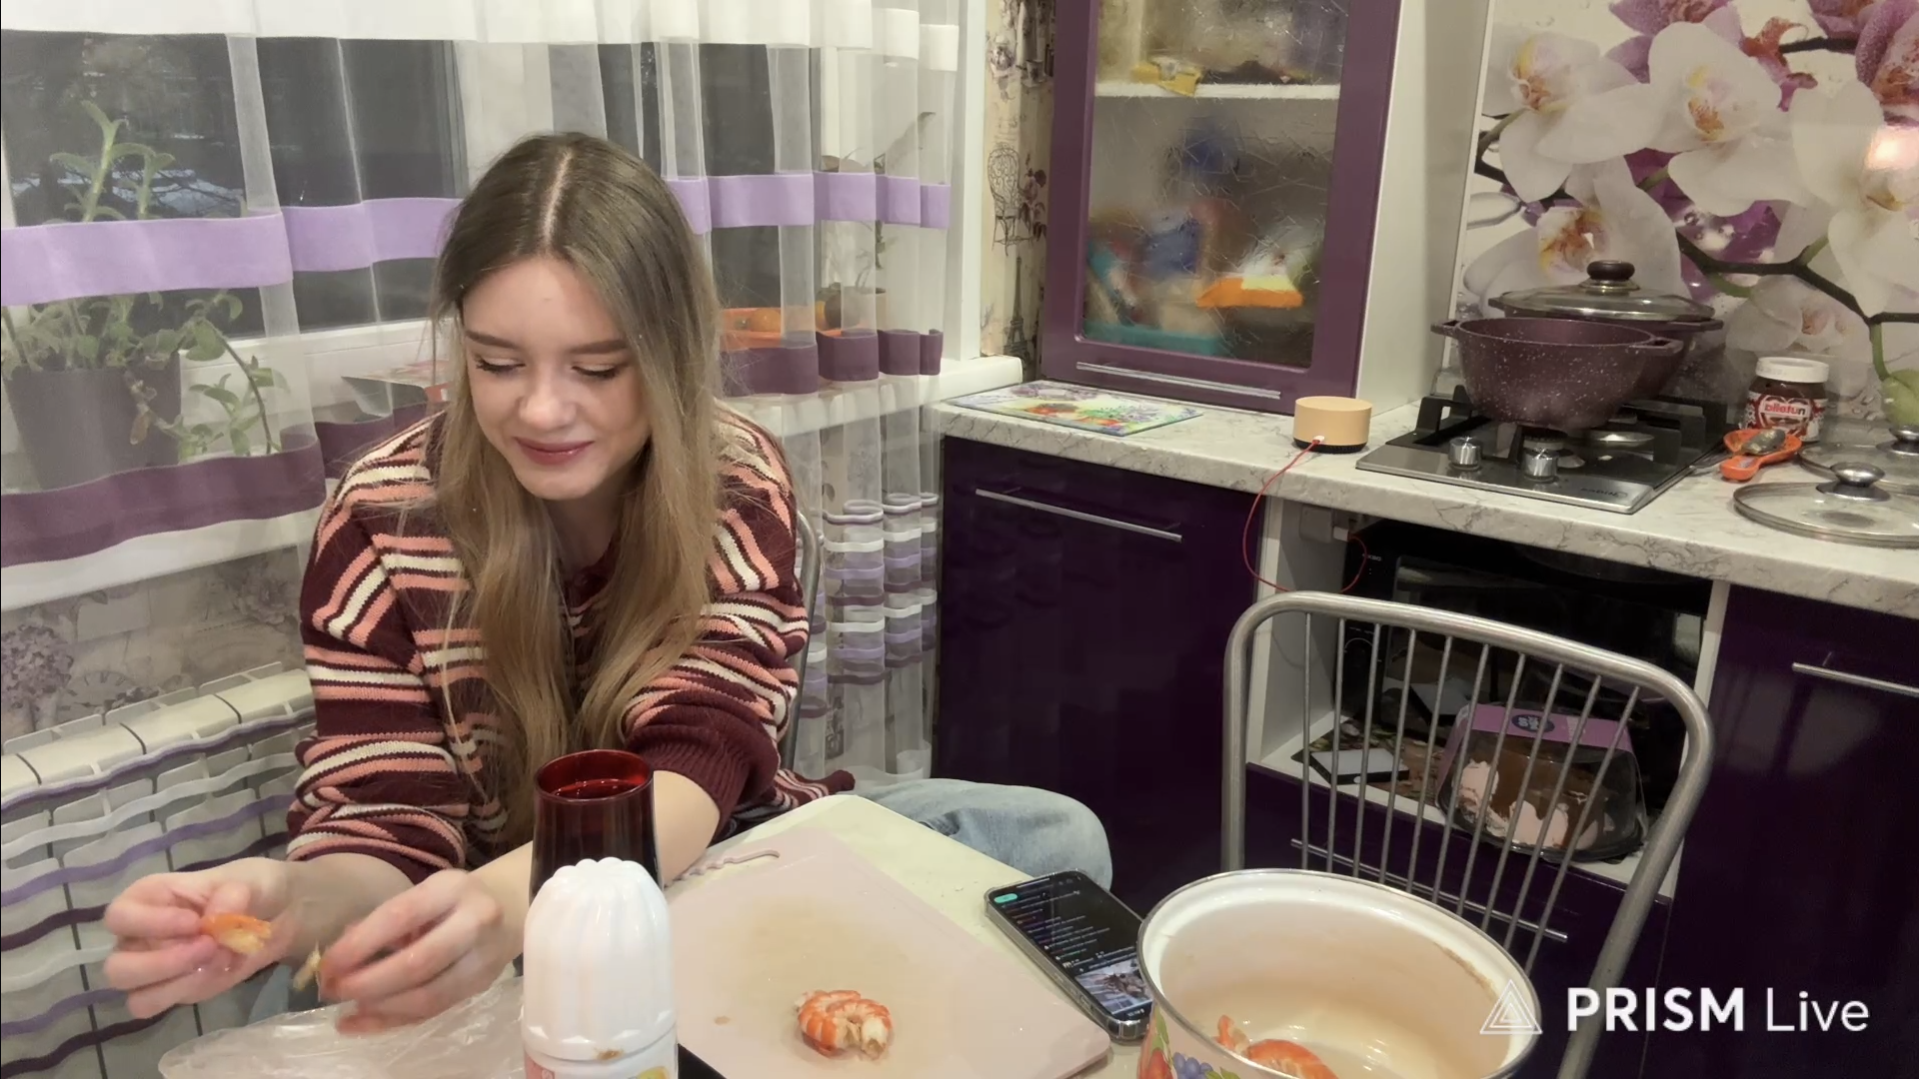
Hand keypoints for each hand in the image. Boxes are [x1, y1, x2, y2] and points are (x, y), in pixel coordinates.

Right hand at [102, 858, 295, 1017]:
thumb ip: (234, 894)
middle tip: (208, 946)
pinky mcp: (174, 989)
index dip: (151, 923)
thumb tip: (217, 917)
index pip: (119, 917)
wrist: (279, 914)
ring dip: (179, 983)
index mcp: (148, 898)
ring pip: (137, 996)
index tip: (194, 921)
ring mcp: (153, 968)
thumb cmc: (252, 887)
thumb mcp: (251, 879)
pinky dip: (192, 991)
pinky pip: (164, 1004)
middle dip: (163, 964)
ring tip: (219, 958)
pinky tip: (220, 970)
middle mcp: (139, 936)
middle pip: (117, 968)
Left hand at [319, 869, 513, 1034]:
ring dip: (380, 1008)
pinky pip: (434, 1010)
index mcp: (452, 889)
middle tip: (332, 991)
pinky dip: (394, 1021)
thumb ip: (383, 921)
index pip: (400, 917)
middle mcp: (474, 922)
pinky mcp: (482, 985)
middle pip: (416, 964)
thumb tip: (339, 956)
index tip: (327, 965)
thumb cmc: (452, 899)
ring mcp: (483, 959)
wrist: (511, 906)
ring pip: (428, 996)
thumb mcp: (422, 894)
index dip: (359, 945)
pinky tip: (363, 1022)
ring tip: (346, 1010)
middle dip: (367, 983)